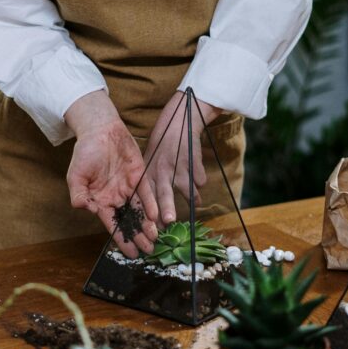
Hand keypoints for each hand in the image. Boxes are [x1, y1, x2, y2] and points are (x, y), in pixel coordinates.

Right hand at [65, 92, 158, 256]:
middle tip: (149, 251)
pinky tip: (156, 216)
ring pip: (141, 211)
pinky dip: (151, 205)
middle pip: (130, 221)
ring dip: (148, 225)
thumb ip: (78, 194)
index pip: (113, 225)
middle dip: (139, 237)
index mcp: (100, 201)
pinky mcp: (139, 176)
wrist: (100, 130)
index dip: (122, 239)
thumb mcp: (75, 175)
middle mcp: (116, 198)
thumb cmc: (85, 153)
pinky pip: (147, 193)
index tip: (130, 254)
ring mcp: (129, 188)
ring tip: (155, 239)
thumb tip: (83, 209)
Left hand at [142, 92, 220, 225]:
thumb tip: (154, 211)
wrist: (180, 121)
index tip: (155, 227)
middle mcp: (162, 169)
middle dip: (167, 209)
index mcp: (149, 171)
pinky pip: (200, 181)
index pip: (148, 195)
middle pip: (164, 193)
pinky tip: (197, 176)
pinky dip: (200, 181)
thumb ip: (152, 181)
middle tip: (169, 222)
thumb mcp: (150, 160)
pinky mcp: (193, 162)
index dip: (151, 212)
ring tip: (196, 204)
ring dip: (193, 198)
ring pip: (188, 190)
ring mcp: (179, 166)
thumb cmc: (162, 144)